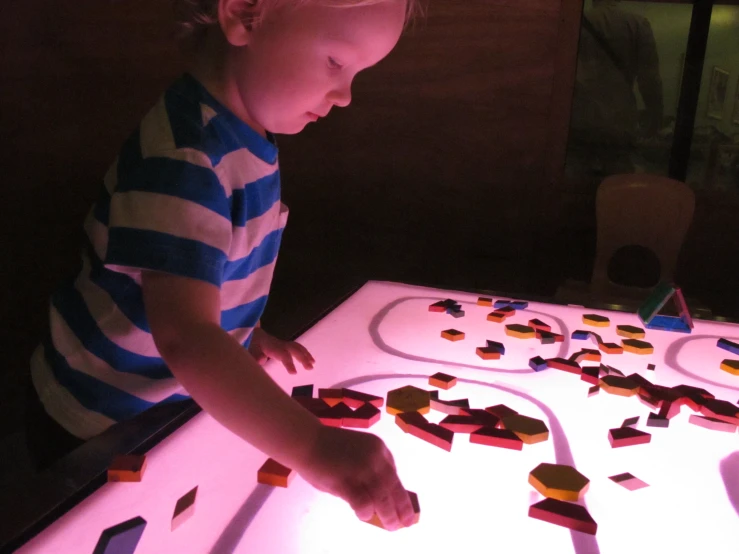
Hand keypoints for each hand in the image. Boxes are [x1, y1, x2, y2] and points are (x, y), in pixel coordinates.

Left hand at [249, 327, 314, 373]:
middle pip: (293, 349)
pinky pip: (296, 347)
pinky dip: (304, 352)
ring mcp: (282, 343)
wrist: (249, 333)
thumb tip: (260, 360)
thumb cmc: (249, 344)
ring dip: (306, 355)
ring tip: (313, 364)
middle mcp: (279, 344)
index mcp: (271, 346)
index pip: (283, 354)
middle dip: (303, 358)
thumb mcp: (248, 348)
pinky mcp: (283, 345)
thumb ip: (254, 355)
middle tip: (310, 368)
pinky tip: (309, 359)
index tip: (294, 373)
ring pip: (296, 347)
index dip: (289, 363)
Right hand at [295, 426, 415, 530]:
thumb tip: (379, 497)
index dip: (400, 492)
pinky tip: (364, 516)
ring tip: (391, 526)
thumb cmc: (329, 448)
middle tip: (406, 522)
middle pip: (393, 487)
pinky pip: (362, 502)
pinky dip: (366, 512)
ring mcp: (361, 469)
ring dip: (388, 515)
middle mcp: (374, 457)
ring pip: (382, 497)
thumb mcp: (358, 453)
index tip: (403, 505)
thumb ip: (369, 472)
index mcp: (379, 448)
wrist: (307, 440)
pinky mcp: (346, 480)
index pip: (394, 474)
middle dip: (402, 507)